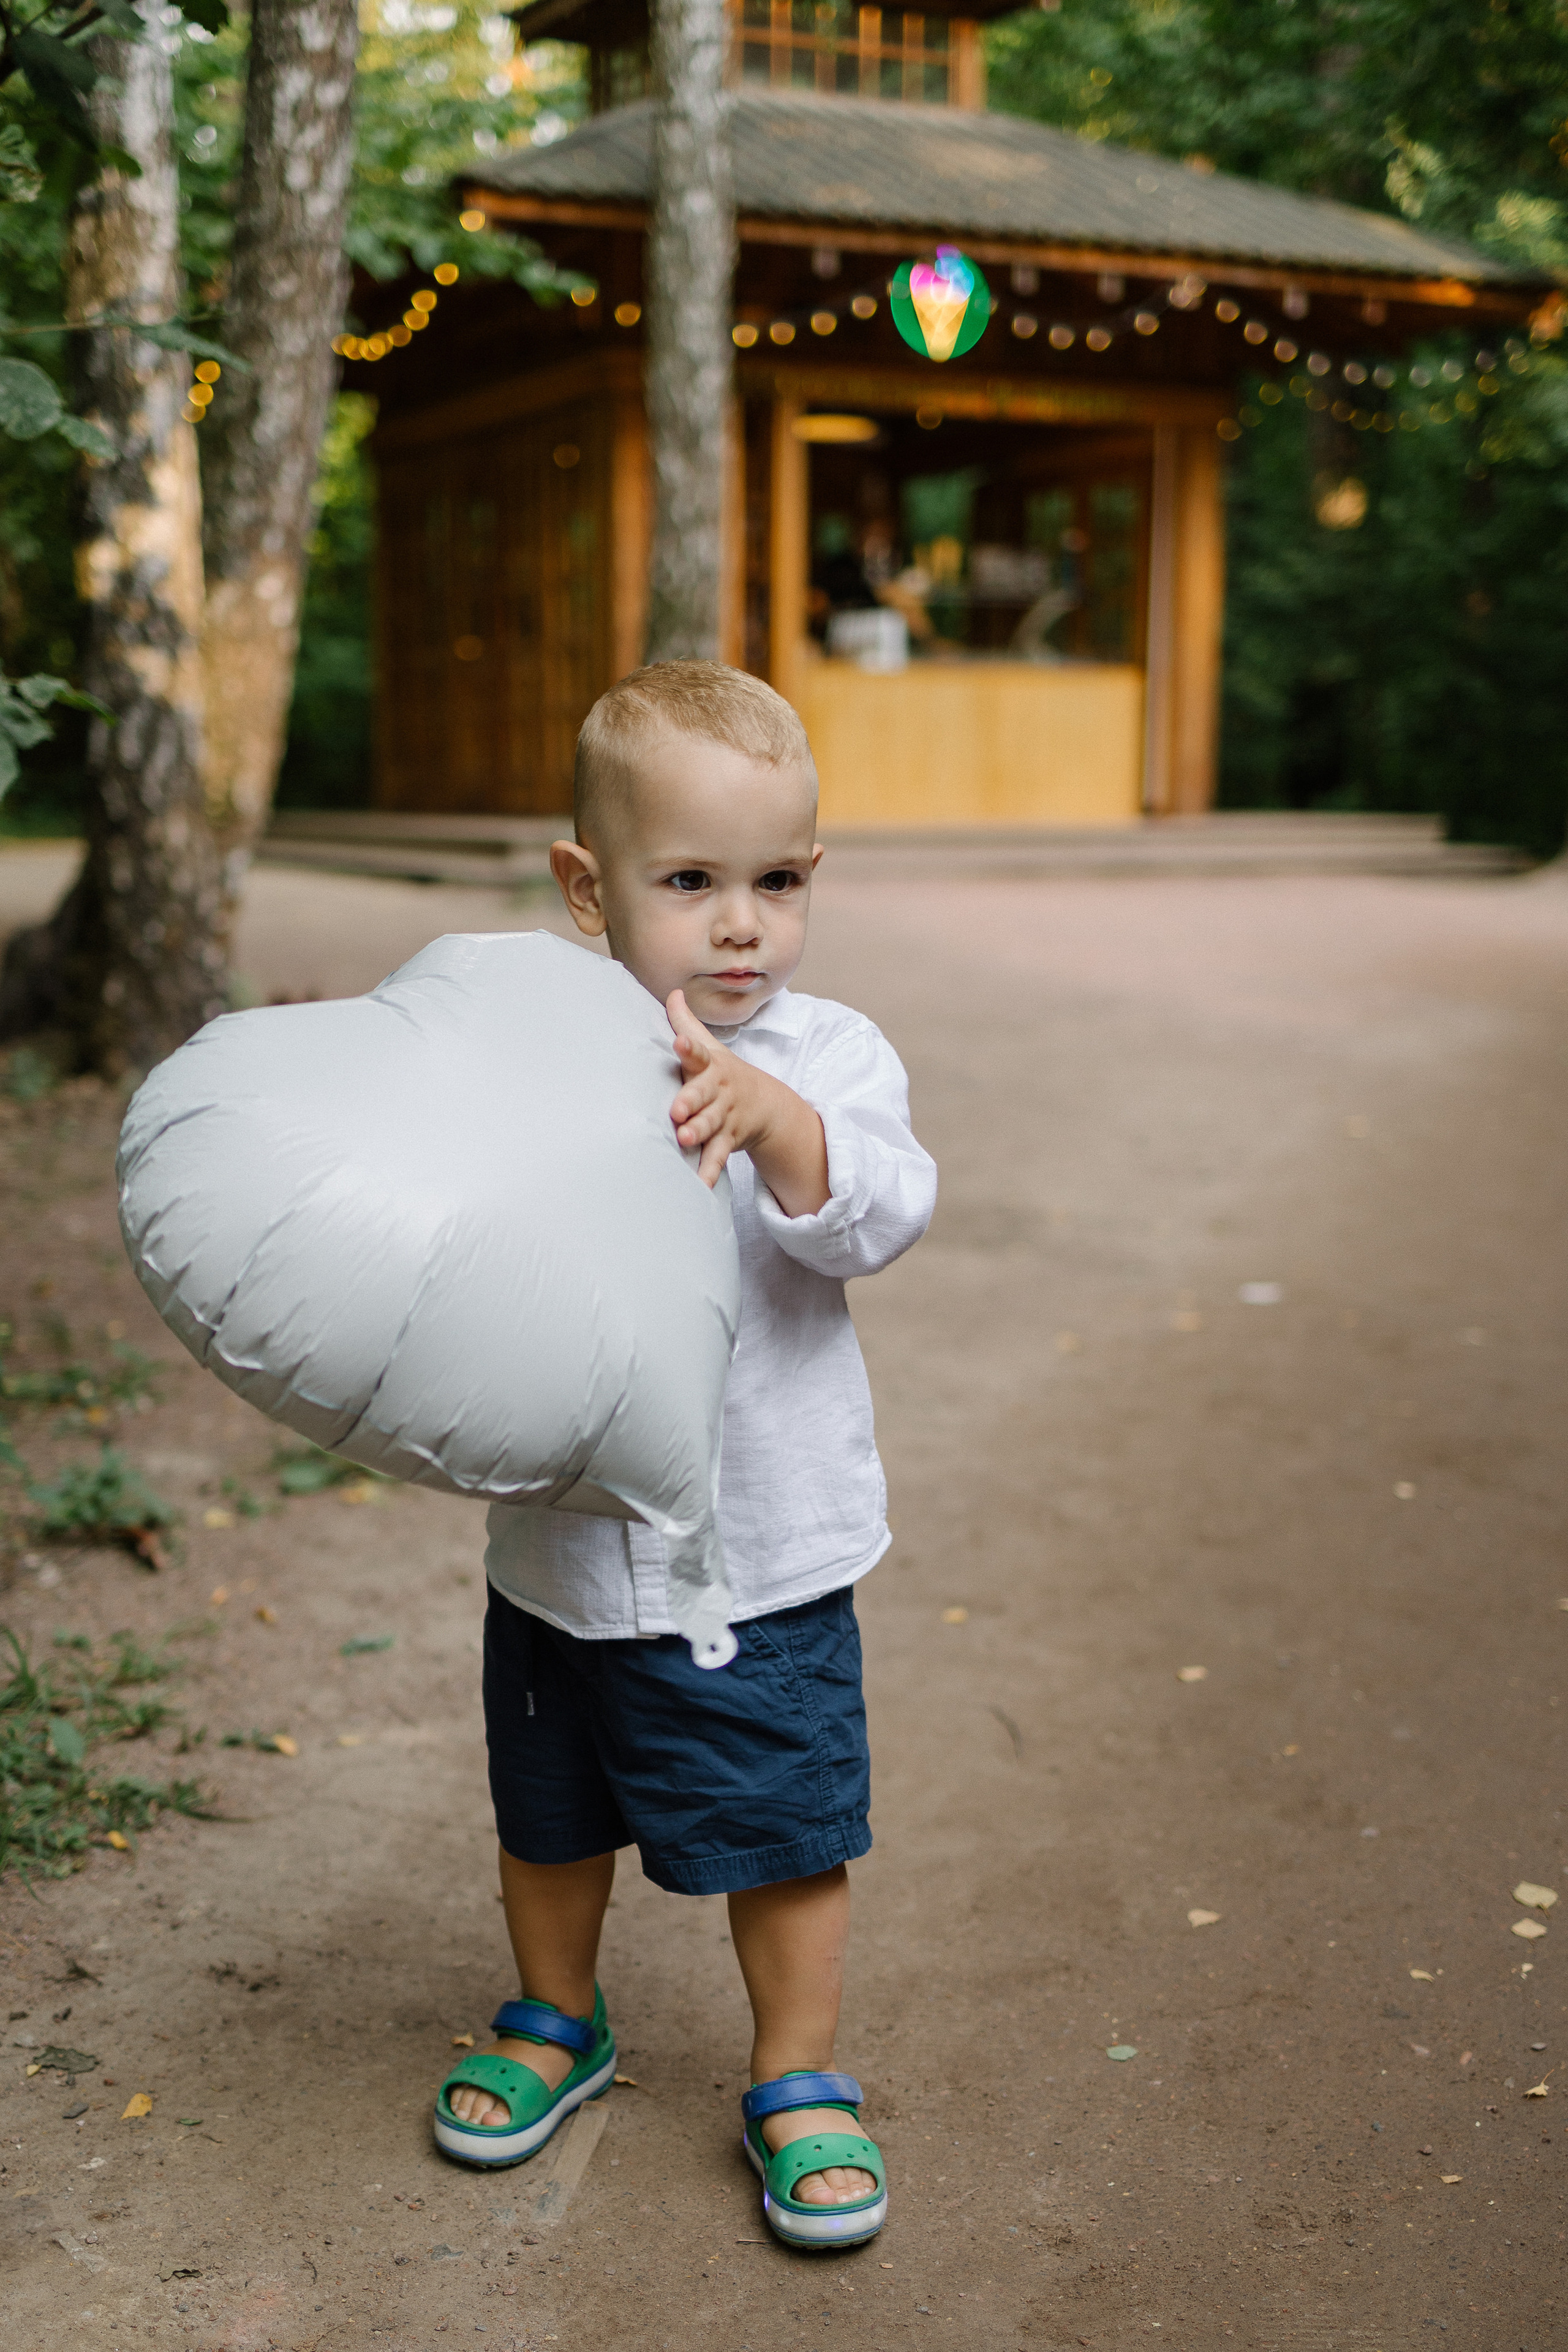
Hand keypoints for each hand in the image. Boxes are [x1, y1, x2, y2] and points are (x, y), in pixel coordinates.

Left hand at [667, 991, 830, 1215]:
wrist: (767, 1106)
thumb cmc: (723, 1074)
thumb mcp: (710, 1048)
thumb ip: (686, 1023)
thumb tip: (671, 991)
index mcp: (712, 1068)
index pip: (699, 1054)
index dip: (689, 1047)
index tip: (679, 1042)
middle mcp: (719, 1092)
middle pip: (704, 1095)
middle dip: (691, 1100)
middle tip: (677, 1108)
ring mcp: (725, 1118)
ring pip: (711, 1126)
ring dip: (699, 1133)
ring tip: (684, 1139)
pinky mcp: (728, 1141)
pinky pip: (716, 1158)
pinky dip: (707, 1172)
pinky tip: (697, 1186)